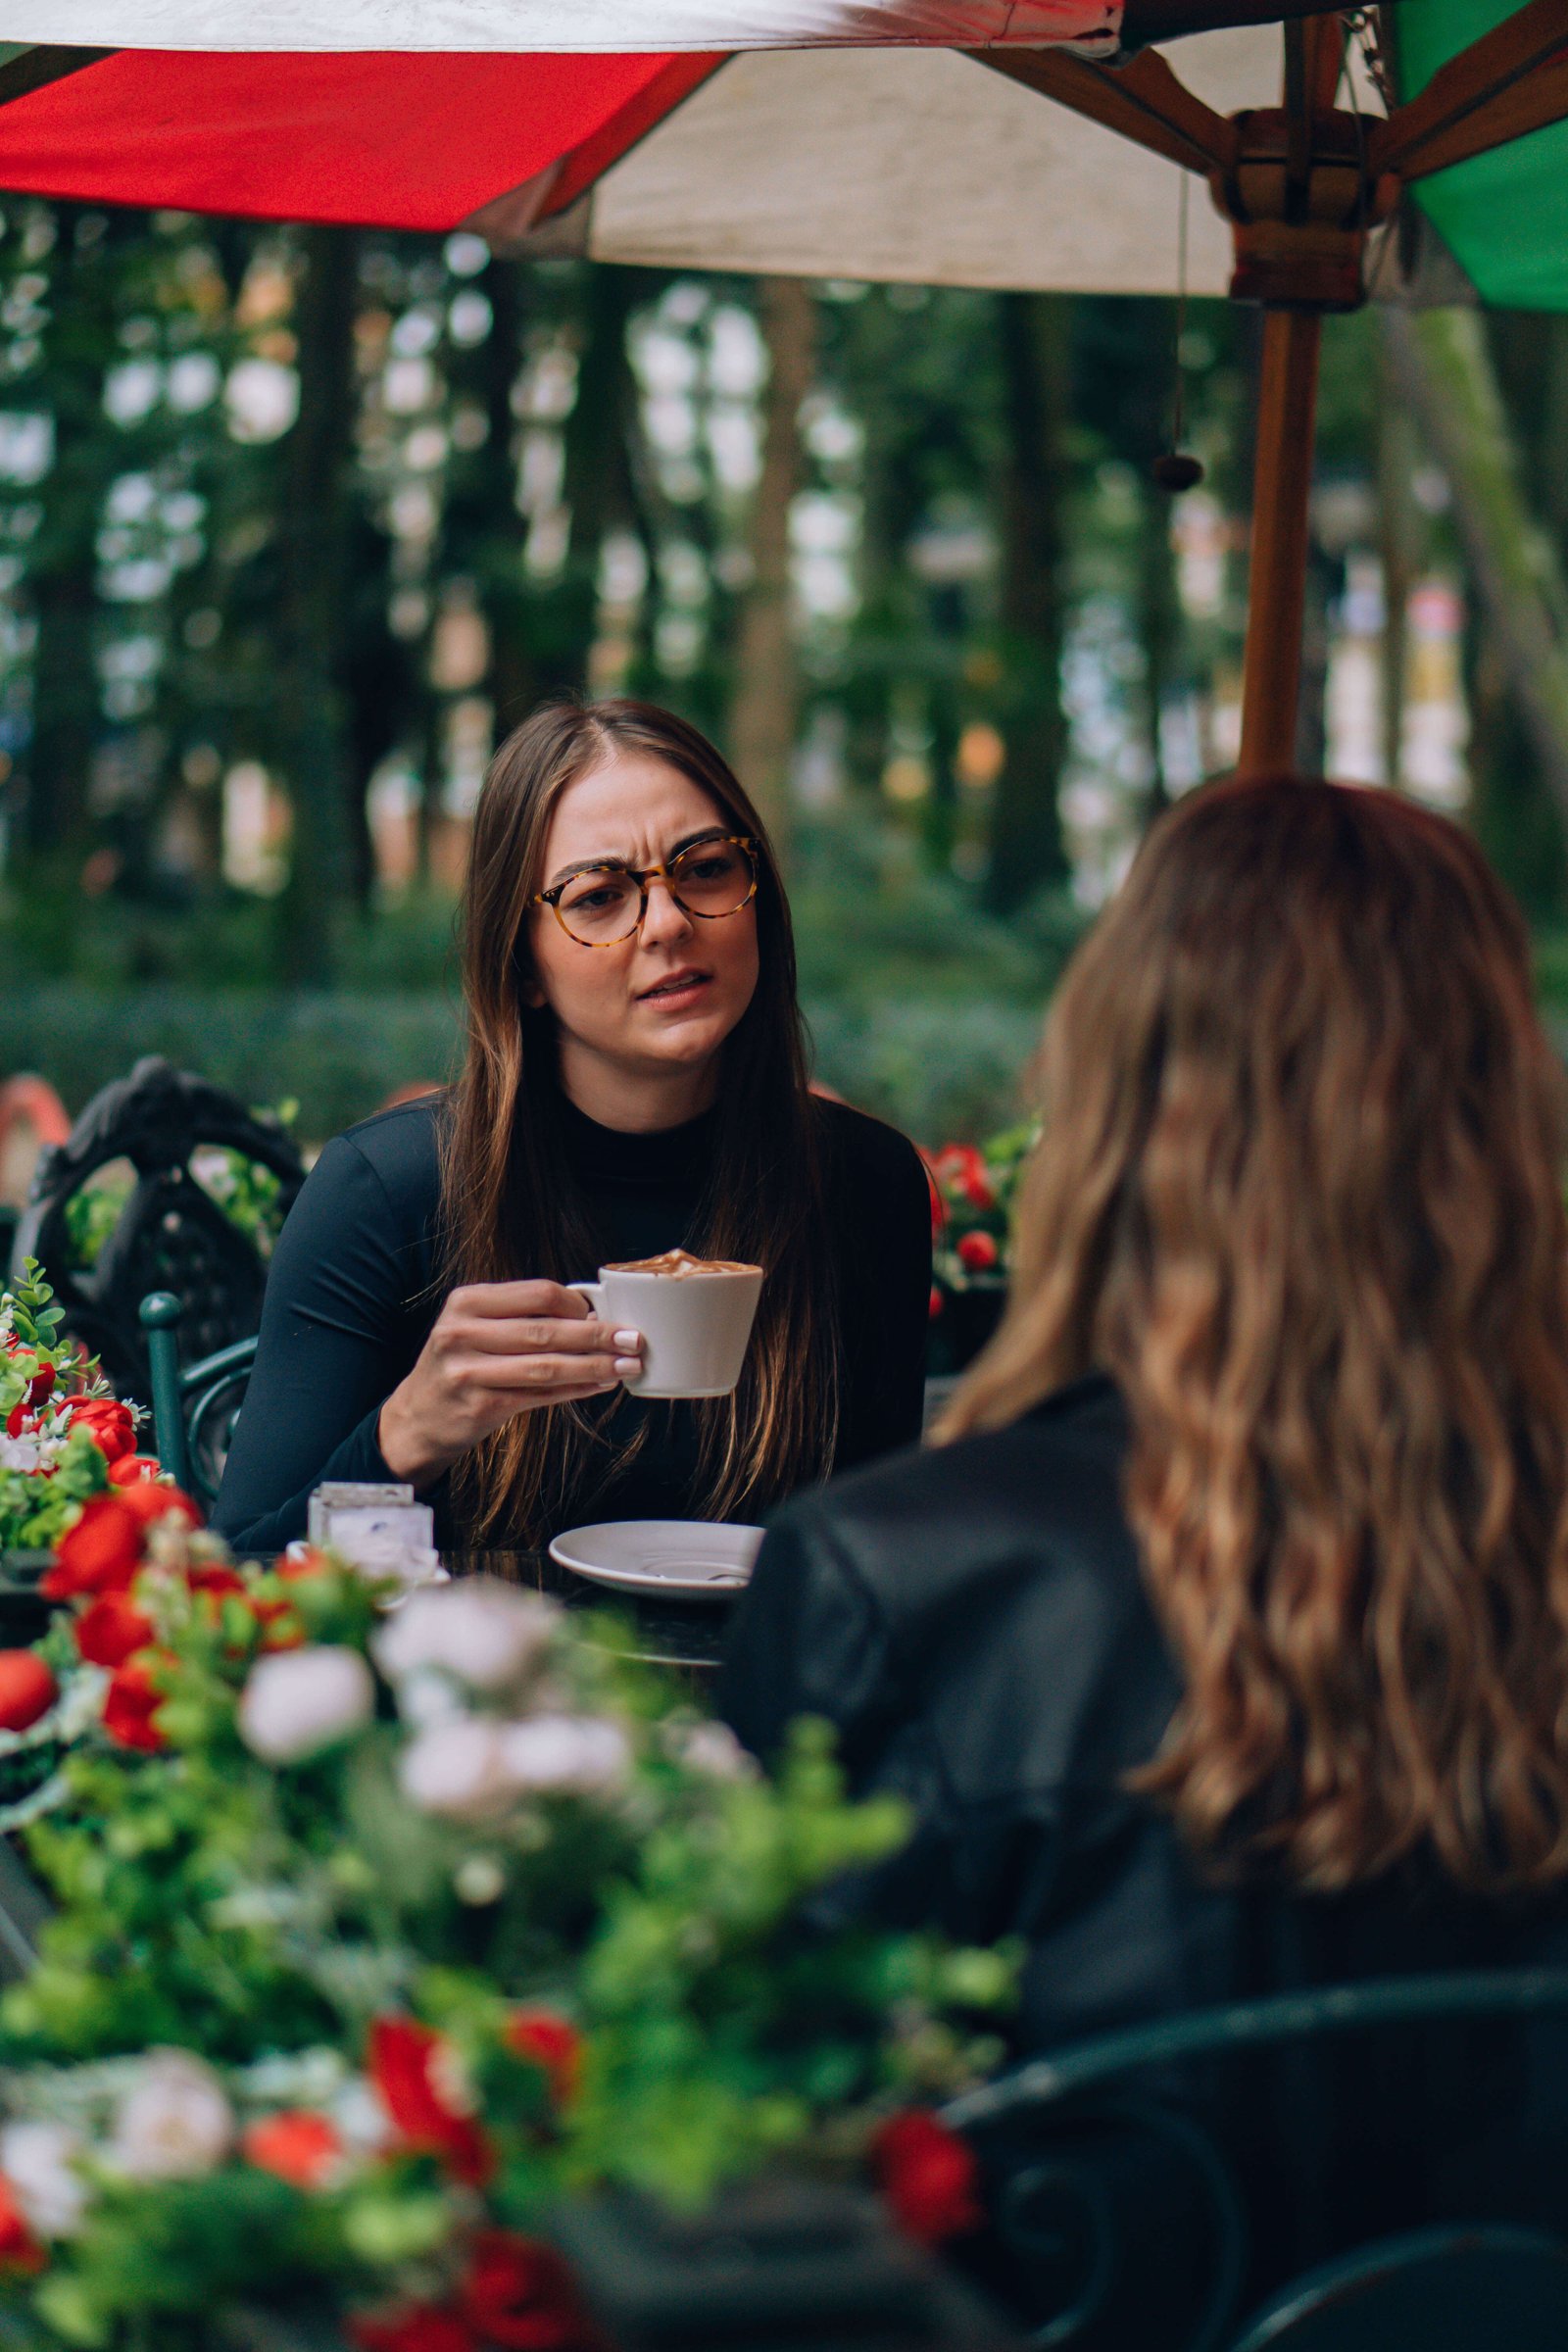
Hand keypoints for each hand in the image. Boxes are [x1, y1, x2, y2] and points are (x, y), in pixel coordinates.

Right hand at [377, 1280, 642, 1487]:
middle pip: (546, 1330)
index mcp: (466, 1302)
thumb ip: (521, 1317)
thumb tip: (591, 1317)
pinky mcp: (479, 1406)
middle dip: (597, 1336)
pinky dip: (575, 1389)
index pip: (537, 1293)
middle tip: (633, 1339)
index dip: (577, 1304)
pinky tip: (598, 1386)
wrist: (418, 1416)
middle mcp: (463, 1333)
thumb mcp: (475, 1327)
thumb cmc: (460, 1365)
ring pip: (546, 1366)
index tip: (604, 1314)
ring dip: (594, 1366)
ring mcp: (468, 1371)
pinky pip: (539, 1396)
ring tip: (625, 1366)